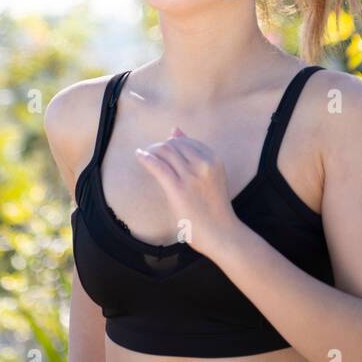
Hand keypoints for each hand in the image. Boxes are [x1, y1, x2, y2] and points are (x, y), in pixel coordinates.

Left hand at [135, 126, 239, 259]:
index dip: (172, 143)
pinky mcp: (178, 189)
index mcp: (214, 159)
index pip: (186, 141)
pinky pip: (158, 166)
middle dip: (160, 146)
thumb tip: (176, 129)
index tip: (163, 150)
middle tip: (151, 153)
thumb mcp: (211, 175)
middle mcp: (204, 163)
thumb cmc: (215, 206)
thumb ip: (195, 154)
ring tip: (145, 156)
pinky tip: (139, 156)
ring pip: (165, 151)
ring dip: (152, 151)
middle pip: (174, 144)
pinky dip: (146, 158)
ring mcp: (191, 176)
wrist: (222, 232)